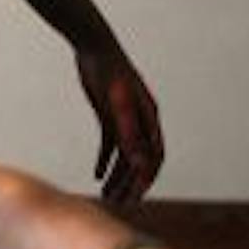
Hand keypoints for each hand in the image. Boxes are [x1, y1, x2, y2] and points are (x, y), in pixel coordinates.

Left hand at [77, 41, 162, 205]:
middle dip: (131, 183)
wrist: (93, 46)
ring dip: (117, 176)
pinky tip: (97, 175)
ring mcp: (125, 118)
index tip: (136, 197)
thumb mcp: (117, 105)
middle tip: (118, 203)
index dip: (147, 178)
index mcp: (149, 118)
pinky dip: (105, 160)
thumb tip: (138, 165)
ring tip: (106, 195)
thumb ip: (128, 134)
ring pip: (125, 155)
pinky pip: (110, 144)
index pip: (155, 156)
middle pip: (140, 159)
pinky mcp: (110, 114)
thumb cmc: (107, 72)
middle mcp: (141, 120)